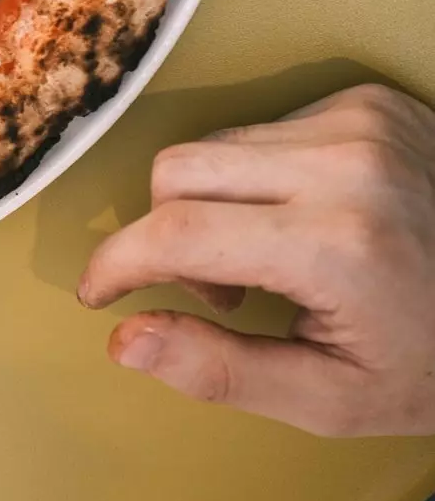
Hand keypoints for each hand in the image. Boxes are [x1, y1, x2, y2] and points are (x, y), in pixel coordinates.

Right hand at [78, 84, 434, 436]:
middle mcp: (344, 164)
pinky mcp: (369, 100)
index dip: (118, 263)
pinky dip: (262, 175)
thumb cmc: (433, 363)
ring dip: (215, 203)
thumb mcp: (332, 399)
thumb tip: (124, 338)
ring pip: (217, 144)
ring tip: (272, 260)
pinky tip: (307, 219)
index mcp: (334, 245)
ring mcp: (360, 122)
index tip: (99, 293)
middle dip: (168, 234)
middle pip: (179, 170)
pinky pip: (265, 127)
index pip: (176, 232)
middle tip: (218, 296)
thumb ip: (220, 372)